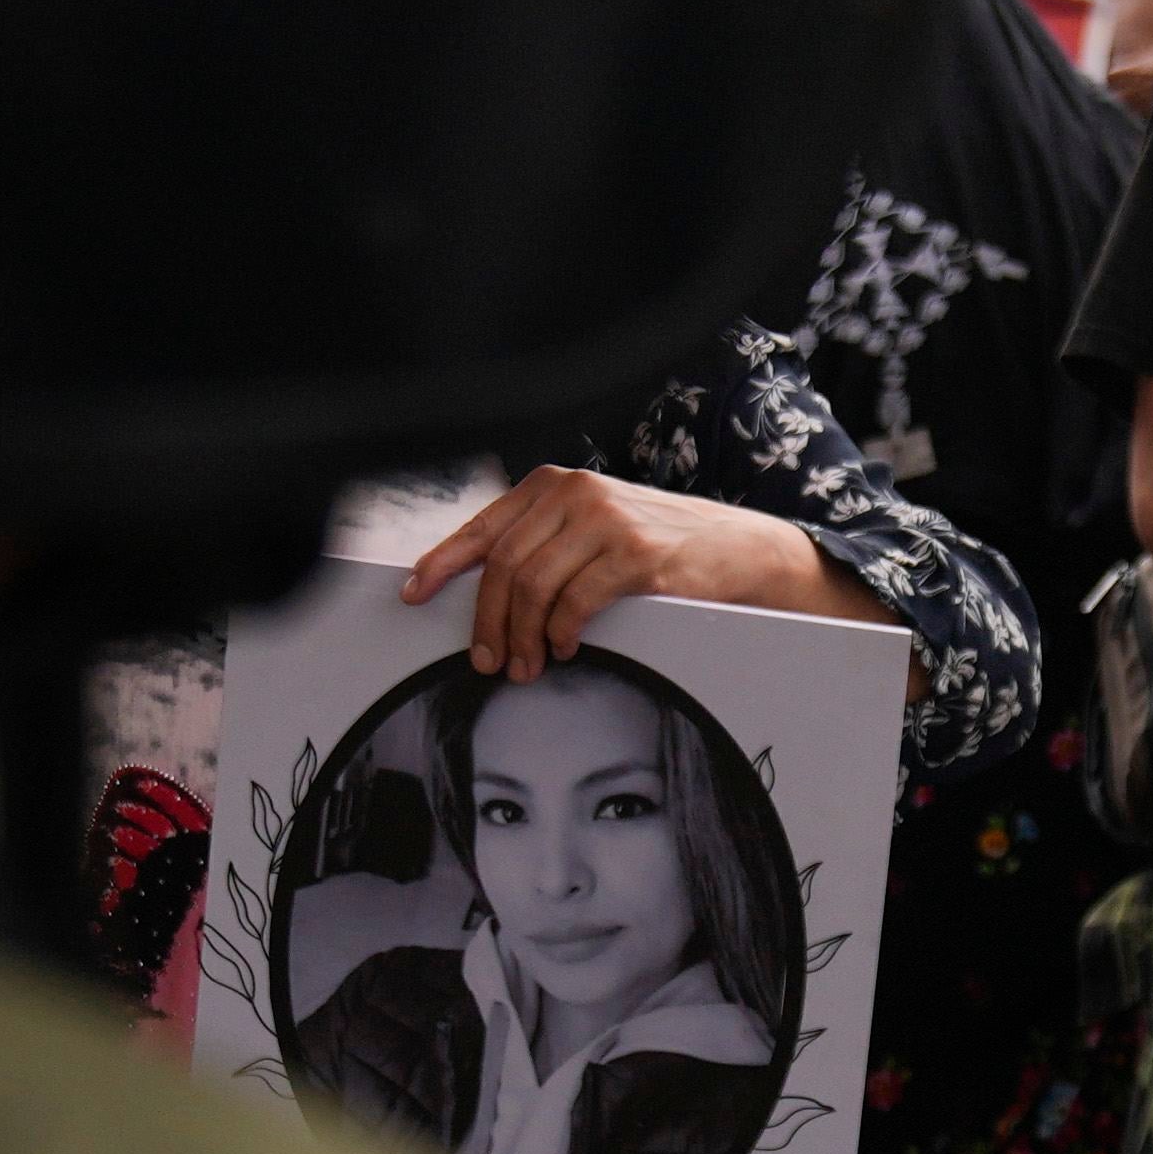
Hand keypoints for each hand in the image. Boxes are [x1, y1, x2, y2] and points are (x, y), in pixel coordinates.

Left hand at [395, 463, 824, 679]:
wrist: (737, 549)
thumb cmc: (658, 545)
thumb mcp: (592, 529)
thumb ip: (544, 542)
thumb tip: (482, 592)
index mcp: (556, 485)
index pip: (484, 527)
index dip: (442, 563)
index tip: (414, 593)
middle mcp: (576, 493)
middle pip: (503, 565)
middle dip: (487, 622)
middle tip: (486, 662)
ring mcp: (607, 520)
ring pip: (532, 587)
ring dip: (521, 638)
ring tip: (525, 668)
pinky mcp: (636, 554)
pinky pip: (576, 603)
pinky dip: (561, 634)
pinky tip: (564, 649)